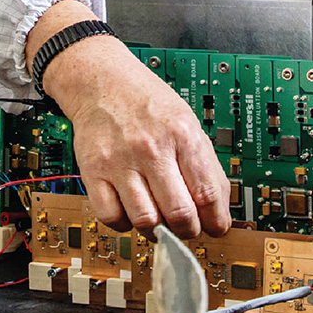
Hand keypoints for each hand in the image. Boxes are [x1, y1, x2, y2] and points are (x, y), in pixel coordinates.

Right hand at [28, 0, 230, 238]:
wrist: (102, 81)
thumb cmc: (147, 104)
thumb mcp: (187, 123)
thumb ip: (205, 165)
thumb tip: (219, 211)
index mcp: (182, 134)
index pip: (207, 194)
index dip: (216, 221)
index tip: (214, 228)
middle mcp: (151, 148)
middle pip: (180, 214)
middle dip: (188, 231)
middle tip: (186, 227)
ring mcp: (120, 160)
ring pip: (146, 221)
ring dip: (157, 231)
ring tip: (158, 222)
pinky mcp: (93, 171)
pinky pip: (111, 217)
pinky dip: (124, 224)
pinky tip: (130, 211)